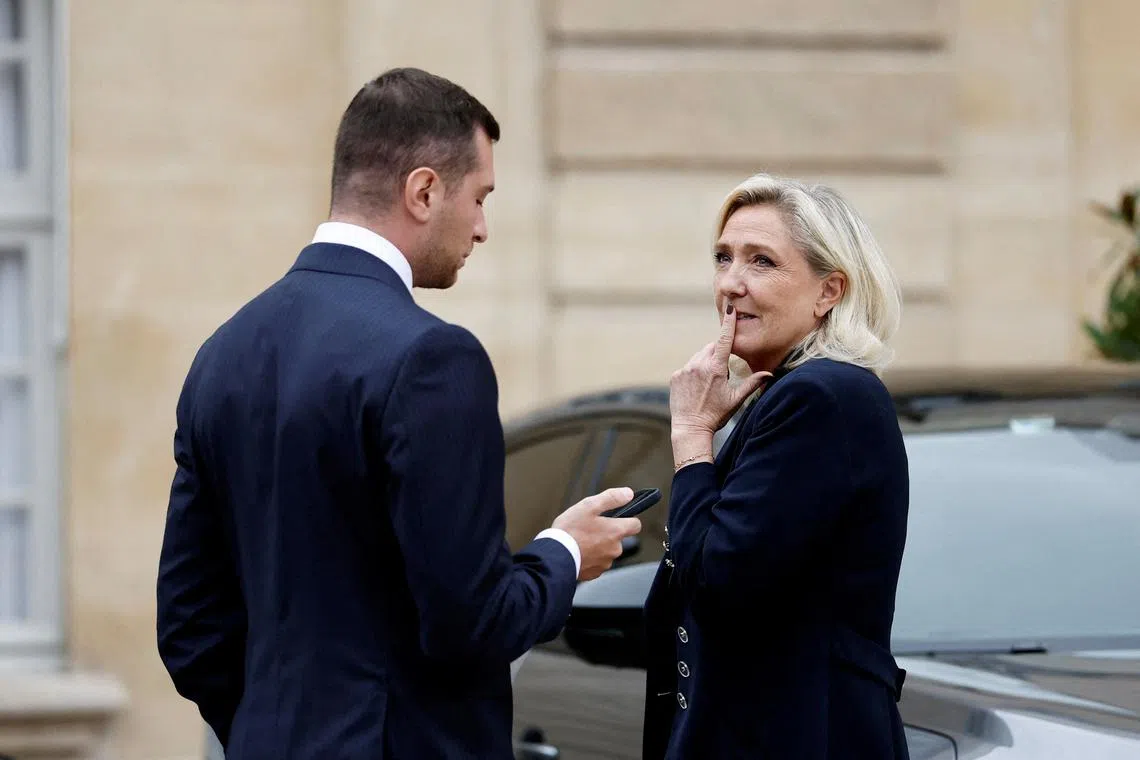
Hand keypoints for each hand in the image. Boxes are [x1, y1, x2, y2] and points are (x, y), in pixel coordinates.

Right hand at [552, 487, 642, 580]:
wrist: (555, 556)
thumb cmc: (570, 530)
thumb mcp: (589, 506)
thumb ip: (611, 498)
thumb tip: (628, 494)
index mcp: (616, 531)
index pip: (636, 525)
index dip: (627, 519)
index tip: (616, 518)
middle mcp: (615, 549)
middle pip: (619, 538)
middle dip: (608, 533)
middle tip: (590, 528)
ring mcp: (605, 563)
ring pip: (607, 551)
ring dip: (598, 546)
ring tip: (581, 540)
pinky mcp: (595, 572)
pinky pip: (597, 563)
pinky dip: (590, 557)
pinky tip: (579, 551)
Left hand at [670, 306, 772, 435]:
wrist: (690, 429)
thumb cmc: (716, 415)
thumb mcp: (736, 400)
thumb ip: (752, 383)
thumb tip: (770, 374)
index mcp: (716, 368)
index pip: (724, 339)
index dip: (728, 323)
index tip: (729, 308)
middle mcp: (698, 364)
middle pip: (711, 348)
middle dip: (718, 355)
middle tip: (721, 376)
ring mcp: (685, 370)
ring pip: (698, 357)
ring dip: (705, 363)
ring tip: (708, 385)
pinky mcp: (675, 376)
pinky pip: (687, 367)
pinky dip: (693, 372)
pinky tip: (696, 388)